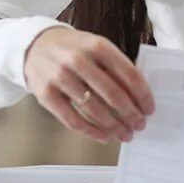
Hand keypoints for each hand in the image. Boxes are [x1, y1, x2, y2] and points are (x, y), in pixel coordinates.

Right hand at [23, 27, 154, 144]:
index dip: (142, 94)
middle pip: (113, 94)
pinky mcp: (46, 94)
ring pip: (94, 109)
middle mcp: (79, 60)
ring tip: (125, 134)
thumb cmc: (72, 48)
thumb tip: (139, 94)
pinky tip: (104, 137)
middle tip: (140, 124)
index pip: (128, 73)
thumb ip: (115, 65)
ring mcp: (60, 77)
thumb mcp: (95, 45)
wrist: (34, 46)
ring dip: (114, 126)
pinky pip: (73, 120)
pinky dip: (91, 131)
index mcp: (97, 45)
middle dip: (131, 114)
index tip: (149, 108)